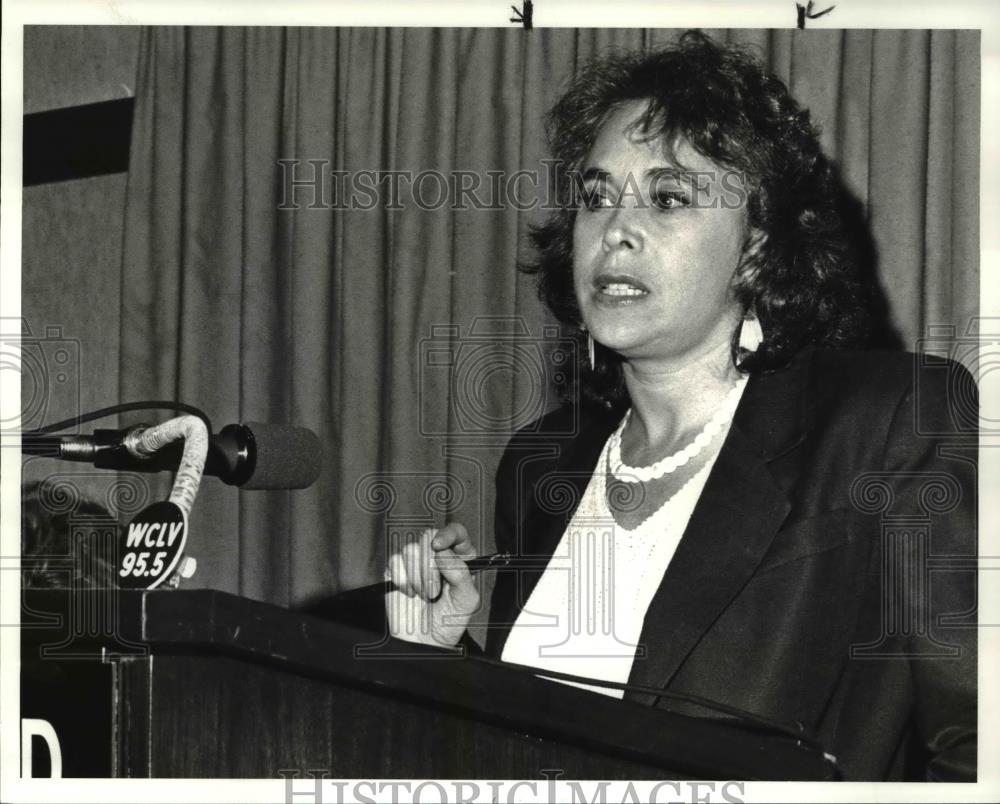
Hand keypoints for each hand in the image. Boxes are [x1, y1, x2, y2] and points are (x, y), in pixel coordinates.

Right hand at [385, 523, 479, 647]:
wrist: (424, 642)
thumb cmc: (449, 623)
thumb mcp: (466, 600)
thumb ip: (461, 574)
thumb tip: (443, 553)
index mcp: (459, 559)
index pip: (455, 533)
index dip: (447, 534)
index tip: (438, 546)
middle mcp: (437, 557)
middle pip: (429, 536)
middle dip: (430, 566)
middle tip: (434, 590)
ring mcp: (416, 563)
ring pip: (411, 549)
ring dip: (417, 578)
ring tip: (424, 595)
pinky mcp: (397, 571)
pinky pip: (395, 561)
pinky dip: (402, 580)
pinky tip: (409, 593)